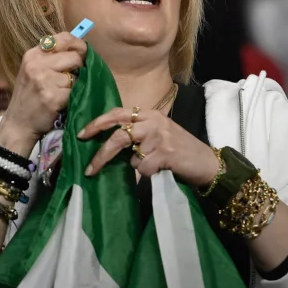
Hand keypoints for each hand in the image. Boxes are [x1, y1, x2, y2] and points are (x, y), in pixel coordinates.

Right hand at [0, 34, 87, 153]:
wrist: (18, 124)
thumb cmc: (30, 96)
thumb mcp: (34, 70)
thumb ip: (53, 58)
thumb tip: (82, 48)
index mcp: (33, 54)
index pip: (63, 38)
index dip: (78, 45)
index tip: (81, 55)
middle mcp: (36, 64)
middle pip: (75, 57)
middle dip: (79, 69)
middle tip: (71, 80)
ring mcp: (43, 80)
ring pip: (78, 76)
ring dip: (75, 86)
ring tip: (62, 93)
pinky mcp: (52, 97)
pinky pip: (75, 92)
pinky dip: (73, 98)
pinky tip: (61, 103)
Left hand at [79, 107, 221, 186]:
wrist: (206, 162)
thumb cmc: (179, 150)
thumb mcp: (157, 135)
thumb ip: (137, 134)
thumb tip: (109, 144)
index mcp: (149, 114)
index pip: (118, 113)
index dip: (98, 123)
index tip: (82, 134)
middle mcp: (153, 122)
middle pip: (119, 135)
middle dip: (102, 154)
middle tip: (89, 169)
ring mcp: (160, 136)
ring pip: (132, 156)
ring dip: (139, 166)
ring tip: (155, 165)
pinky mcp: (166, 152)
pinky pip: (143, 168)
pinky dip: (148, 174)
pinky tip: (162, 169)